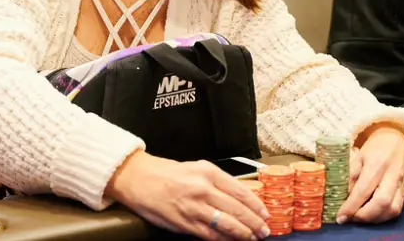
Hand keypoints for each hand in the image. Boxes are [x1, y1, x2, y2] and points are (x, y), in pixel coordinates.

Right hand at [107, 151, 270, 239]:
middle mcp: (203, 189)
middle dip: (255, 222)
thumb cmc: (166, 173)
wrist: (138, 178)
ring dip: (244, 234)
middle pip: (238, 209)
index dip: (256, 205)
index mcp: (208, 172)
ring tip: (253, 238)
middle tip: (265, 230)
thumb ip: (217, 182)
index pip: (241, 191)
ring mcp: (194, 207)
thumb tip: (240, 198)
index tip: (265, 213)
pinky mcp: (184, 223)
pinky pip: (211, 235)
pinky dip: (225, 240)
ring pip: (227, 224)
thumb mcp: (196, 168)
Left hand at [336, 124, 403, 223]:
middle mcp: (392, 174)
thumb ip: (350, 174)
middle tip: (350, 219)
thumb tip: (342, 195)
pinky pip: (397, 209)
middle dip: (364, 216)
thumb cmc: (375, 147)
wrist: (400, 139)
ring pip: (393, 209)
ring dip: (374, 219)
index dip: (352, 206)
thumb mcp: (358, 154)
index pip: (364, 189)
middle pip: (382, 202)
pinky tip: (372, 216)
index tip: (341, 217)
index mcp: (377, 162)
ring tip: (359, 218)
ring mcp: (402, 184)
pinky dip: (383, 217)